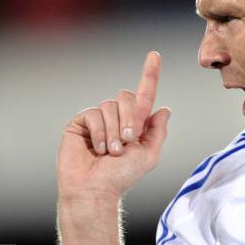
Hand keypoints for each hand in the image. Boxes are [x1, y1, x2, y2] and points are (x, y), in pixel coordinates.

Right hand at [57, 51, 170, 201]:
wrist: (96, 189)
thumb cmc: (122, 176)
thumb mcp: (149, 155)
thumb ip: (158, 131)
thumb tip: (165, 108)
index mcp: (135, 121)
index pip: (144, 93)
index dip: (150, 74)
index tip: (155, 55)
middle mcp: (116, 116)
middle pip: (127, 96)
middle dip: (130, 119)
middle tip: (127, 141)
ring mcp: (98, 117)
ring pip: (110, 105)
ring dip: (114, 131)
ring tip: (111, 152)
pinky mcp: (80, 122)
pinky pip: (93, 114)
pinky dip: (100, 132)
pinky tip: (98, 149)